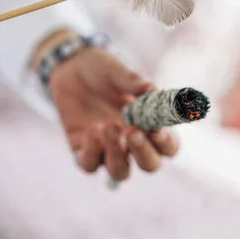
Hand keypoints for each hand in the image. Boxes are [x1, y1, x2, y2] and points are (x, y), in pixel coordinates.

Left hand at [38, 33, 178, 182]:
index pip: (168, 146)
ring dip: (116, 155)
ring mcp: (107, 149)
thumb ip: (133, 82)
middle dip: (144, 153)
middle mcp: (131, 143)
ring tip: (108, 126)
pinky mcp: (83, 150)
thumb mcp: (117, 71)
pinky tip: (91, 129)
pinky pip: (89, 165)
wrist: (71, 66)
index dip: (167, 143)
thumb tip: (152, 89)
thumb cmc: (102, 69)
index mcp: (149, 125)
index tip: (157, 130)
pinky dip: (91, 152)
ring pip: (120, 172)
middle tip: (133, 132)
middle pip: (149, 165)